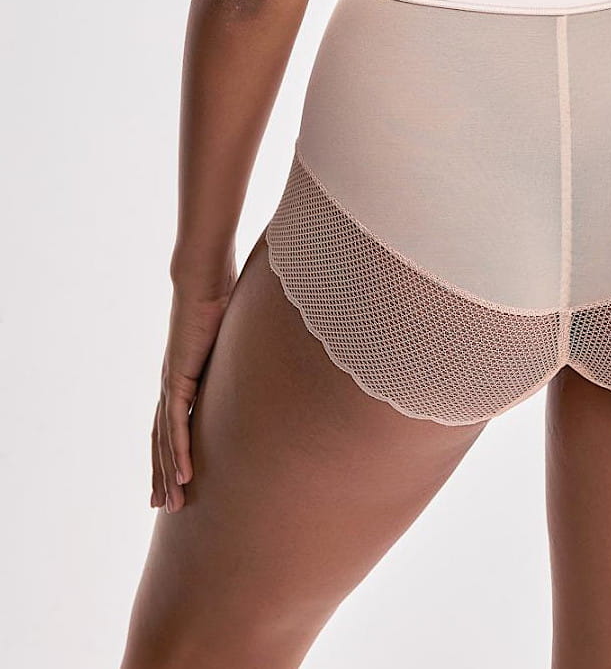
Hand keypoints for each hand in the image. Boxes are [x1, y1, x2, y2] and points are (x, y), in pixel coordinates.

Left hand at [150, 270, 235, 512]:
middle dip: (162, 474)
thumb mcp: (236, 336)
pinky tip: (182, 475)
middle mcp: (172, 385)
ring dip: (168, 473)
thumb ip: (246, 351)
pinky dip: (177, 452)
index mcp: (183, 377)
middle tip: (163, 507)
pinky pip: (176, 424)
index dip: (170, 452)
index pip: (172, 423)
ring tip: (173, 504)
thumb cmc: (221, 297)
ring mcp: (171, 383)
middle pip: (162, 440)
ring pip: (166, 440)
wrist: (202, 278)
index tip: (174, 479)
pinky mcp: (177, 378)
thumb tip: (273, 353)